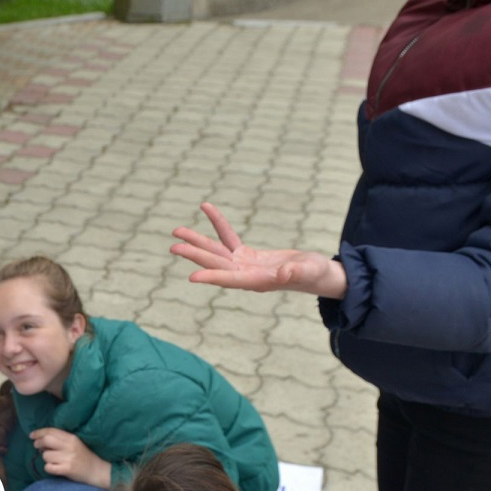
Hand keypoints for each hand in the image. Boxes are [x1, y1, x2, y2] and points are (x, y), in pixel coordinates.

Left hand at [29, 428, 110, 486]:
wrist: (97, 471)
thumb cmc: (84, 457)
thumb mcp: (75, 444)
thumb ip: (61, 440)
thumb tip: (41, 440)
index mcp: (71, 438)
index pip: (51, 431)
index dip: (39, 432)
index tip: (32, 435)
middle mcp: (70, 446)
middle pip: (46, 440)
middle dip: (38, 443)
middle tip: (37, 446)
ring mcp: (68, 458)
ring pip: (46, 455)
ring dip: (46, 458)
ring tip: (53, 460)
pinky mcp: (67, 469)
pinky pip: (49, 467)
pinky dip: (48, 468)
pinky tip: (54, 468)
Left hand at [171, 202, 347, 298]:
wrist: (316, 275)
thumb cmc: (315, 275)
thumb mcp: (309, 272)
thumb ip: (296, 273)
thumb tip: (284, 273)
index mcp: (257, 282)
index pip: (231, 279)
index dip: (213, 277)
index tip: (192, 277)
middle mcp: (245, 275)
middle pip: (216, 263)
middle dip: (196, 255)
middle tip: (174, 247)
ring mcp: (243, 265)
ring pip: (216, 251)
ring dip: (197, 241)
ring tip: (177, 231)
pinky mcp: (246, 256)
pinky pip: (228, 237)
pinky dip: (218, 224)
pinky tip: (206, 208)